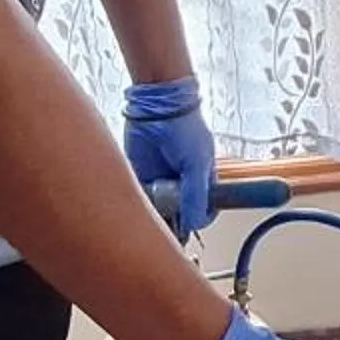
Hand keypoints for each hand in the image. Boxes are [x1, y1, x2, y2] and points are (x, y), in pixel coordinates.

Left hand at [122, 77, 216, 232]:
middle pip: (177, 216)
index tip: (183, 233)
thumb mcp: (197, 165)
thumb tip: (193, 224)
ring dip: (154, 216)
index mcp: (201, 182)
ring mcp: (160, 182)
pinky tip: (138, 205)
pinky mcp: (140, 177)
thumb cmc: (185, 128)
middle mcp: (181, 185)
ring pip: (158, 211)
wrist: (156, 105)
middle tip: (164, 231)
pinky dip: (138, 204)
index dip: (193, 223)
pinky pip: (139, 198)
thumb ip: (196, 196)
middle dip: (171, 225)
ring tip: (150, 215)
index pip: (200, 214)